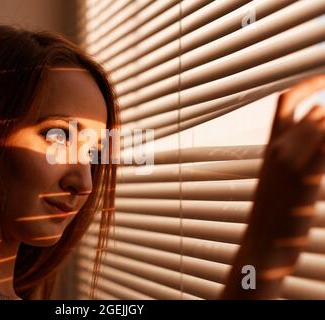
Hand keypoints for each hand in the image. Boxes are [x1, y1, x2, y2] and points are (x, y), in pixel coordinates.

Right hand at [221, 75, 324, 298]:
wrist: (262, 245)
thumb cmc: (273, 214)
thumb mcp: (278, 177)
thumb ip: (294, 150)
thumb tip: (314, 121)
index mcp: (270, 146)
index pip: (288, 99)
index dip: (309, 82)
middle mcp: (279, 147)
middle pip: (316, 111)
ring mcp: (291, 161)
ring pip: (322, 123)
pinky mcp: (306, 177)